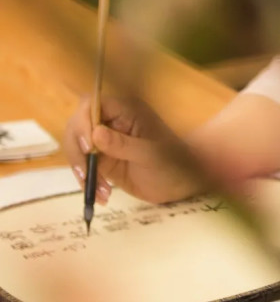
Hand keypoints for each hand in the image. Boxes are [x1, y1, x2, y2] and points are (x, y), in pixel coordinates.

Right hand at [63, 94, 200, 204]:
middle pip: (77, 125)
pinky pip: (85, 167)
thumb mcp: (150, 154)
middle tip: (86, 173)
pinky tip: (102, 196)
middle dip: (77, 150)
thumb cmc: (172, 162)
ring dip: (81, 170)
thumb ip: (123, 144)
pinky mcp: (103, 160)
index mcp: (125, 110)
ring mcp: (105, 141)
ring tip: (99, 191)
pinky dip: (88, 182)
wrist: (181, 183)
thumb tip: (95, 133)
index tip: (89, 147)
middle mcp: (111, 122)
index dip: (83, 122)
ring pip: (77, 148)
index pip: (92, 104)